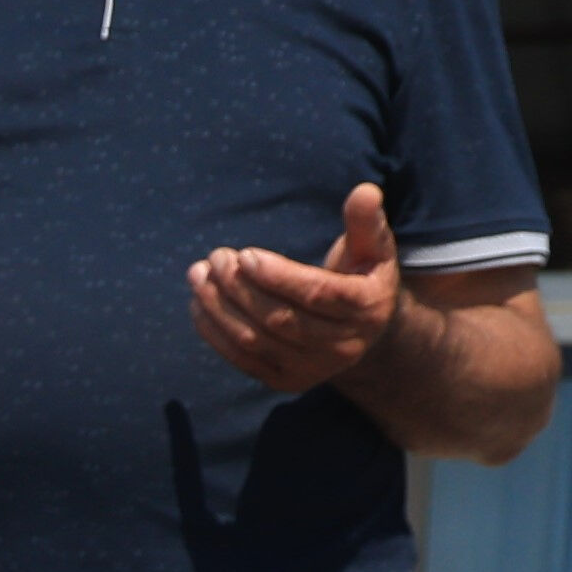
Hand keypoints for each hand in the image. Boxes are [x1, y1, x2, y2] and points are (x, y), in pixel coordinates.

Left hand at [189, 183, 404, 395]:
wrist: (363, 333)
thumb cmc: (361, 276)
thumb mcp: (373, 247)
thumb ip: (366, 221)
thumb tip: (365, 190)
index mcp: (367, 307)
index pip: (317, 293)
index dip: (278, 275)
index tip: (245, 255)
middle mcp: (343, 346)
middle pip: (280, 319)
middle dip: (240, 287)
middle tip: (216, 257)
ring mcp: (312, 369)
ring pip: (256, 340)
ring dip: (219, 307)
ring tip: (198, 274)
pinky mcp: (285, 380)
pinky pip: (242, 359)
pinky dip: (215, 332)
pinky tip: (198, 303)